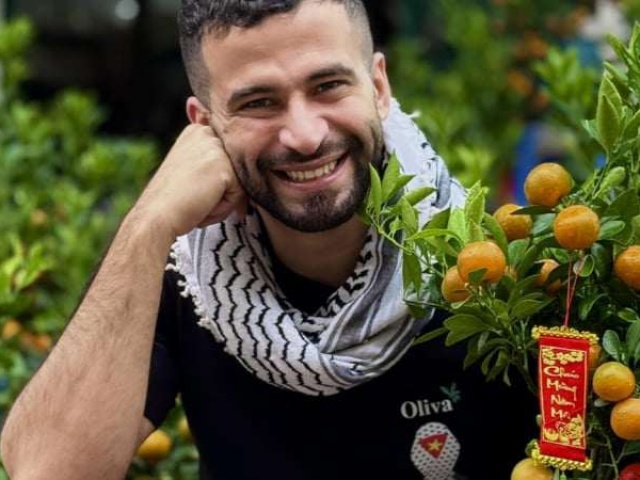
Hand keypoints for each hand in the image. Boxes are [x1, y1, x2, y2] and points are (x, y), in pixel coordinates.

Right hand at [134, 124, 245, 238]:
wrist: (156, 216)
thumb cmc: (171, 200)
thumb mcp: (188, 169)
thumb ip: (210, 161)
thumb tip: (240, 167)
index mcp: (197, 131)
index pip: (226, 158)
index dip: (214, 181)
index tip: (195, 190)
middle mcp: (207, 133)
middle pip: (234, 169)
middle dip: (219, 191)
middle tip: (194, 198)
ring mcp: (216, 149)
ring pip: (238, 183)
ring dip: (221, 201)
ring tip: (197, 202)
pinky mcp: (225, 168)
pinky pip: (239, 195)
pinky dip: (223, 208)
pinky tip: (202, 206)